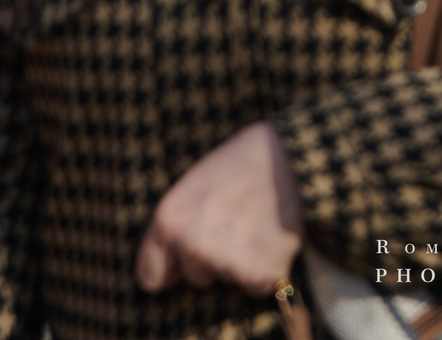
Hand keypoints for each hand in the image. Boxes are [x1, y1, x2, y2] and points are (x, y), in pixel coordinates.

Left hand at [136, 122, 303, 297]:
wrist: (290, 155)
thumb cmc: (240, 163)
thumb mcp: (193, 184)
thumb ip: (177, 223)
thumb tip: (167, 268)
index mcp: (168, 220)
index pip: (152, 277)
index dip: (172, 269)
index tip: (185, 263)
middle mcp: (192, 244)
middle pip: (196, 278)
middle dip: (214, 260)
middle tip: (236, 224)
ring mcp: (225, 261)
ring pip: (228, 280)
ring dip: (242, 264)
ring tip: (257, 225)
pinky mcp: (259, 273)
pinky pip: (258, 286)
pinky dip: (268, 270)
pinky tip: (273, 239)